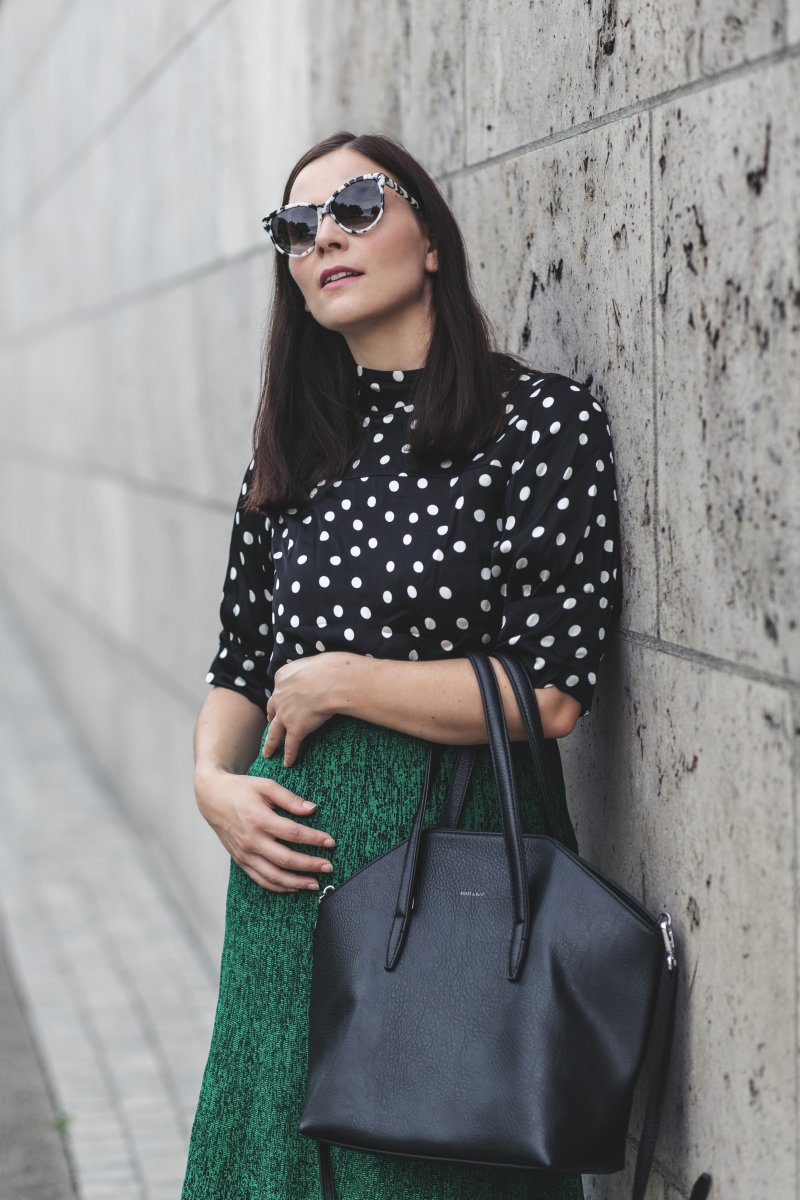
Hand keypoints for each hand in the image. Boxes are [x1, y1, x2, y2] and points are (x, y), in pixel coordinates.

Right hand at [194, 766, 335, 892]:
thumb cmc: (241, 789)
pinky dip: (278, 886)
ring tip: (315, 883)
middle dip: (310, 865)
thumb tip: (312, 809)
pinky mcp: (241, 861)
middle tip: (329, 867)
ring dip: (296, 882)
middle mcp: (251, 840)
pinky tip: (293, 887)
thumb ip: (290, 798)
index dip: (314, 839)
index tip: (330, 842)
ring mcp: (245, 854)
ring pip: (273, 876)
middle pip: (286, 859)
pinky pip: (261, 879)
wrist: (212, 798)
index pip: (293, 833)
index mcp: (259, 819)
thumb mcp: (266, 785)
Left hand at [263, 651, 358, 766]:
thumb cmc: (328, 668)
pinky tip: (288, 763)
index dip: (281, 697)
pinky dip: (289, 756)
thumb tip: (316, 671)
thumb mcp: (311, 663)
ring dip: (270, 744)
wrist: (332, 681)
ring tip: (268, 753)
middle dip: (271, 719)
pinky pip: (291, 746)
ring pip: (274, 733)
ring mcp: (285, 714)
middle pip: (272, 711)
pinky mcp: (296, 729)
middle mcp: (279, 696)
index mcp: (282, 677)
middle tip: (271, 726)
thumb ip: (307, 669)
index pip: (279, 689)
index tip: (283, 701)